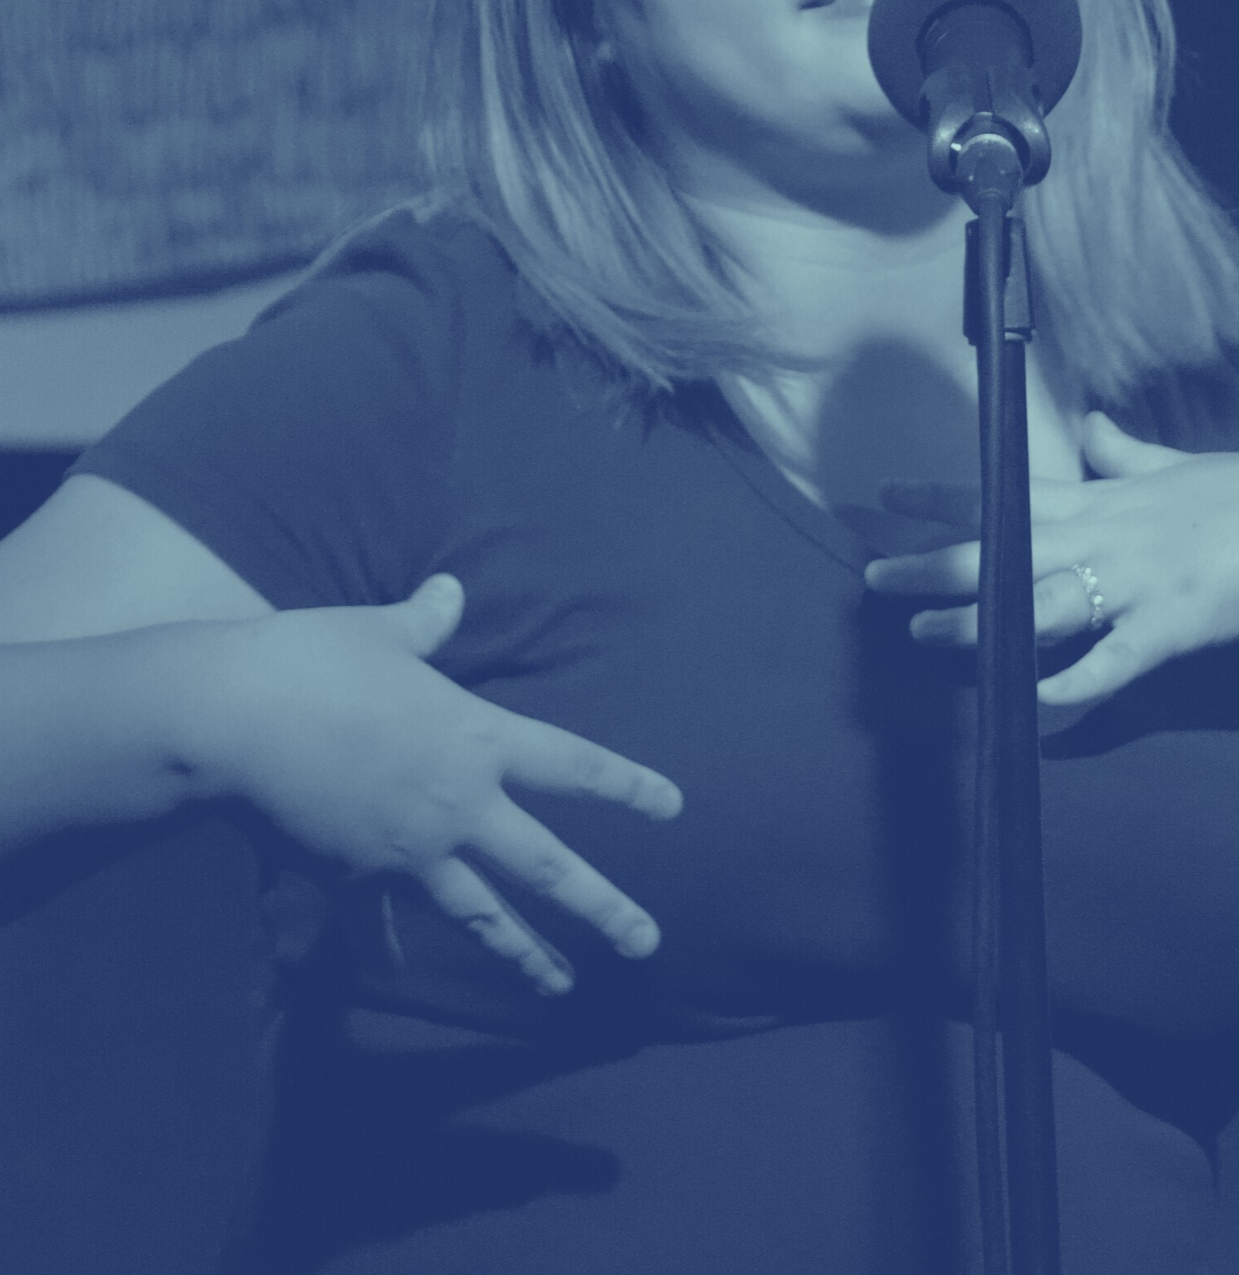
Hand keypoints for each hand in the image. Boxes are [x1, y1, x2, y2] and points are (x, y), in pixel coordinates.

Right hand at [185, 576, 679, 994]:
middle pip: (547, 866)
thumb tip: (451, 590)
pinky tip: (397, 973)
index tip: (673, 808)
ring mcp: (406, 851)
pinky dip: (388, 948)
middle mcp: (457, 804)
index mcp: (478, 739)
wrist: (230, 718)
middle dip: (602, 906)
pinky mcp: (350, 877)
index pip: (575, 767)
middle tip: (646, 942)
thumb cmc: (313, 659)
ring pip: (480, 914)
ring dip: (523, 952)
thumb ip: (427, 623)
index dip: (628, 787)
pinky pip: (380, 923)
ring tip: (561, 984)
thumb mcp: (381, 631)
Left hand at [863, 412, 1238, 705]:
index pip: (1007, 491)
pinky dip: (1072, 681)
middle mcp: (1109, 532)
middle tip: (873, 577)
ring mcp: (1139, 579)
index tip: (887, 496)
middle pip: (1004, 547)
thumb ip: (1127, 449)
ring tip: (925, 635)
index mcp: (1105, 495)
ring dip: (980, 621)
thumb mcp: (1180, 463)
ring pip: (1040, 600)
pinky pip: (1111, 659)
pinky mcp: (1173, 625)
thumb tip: (1093, 423)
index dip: (943, 494)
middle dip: (934, 563)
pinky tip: (1031, 700)